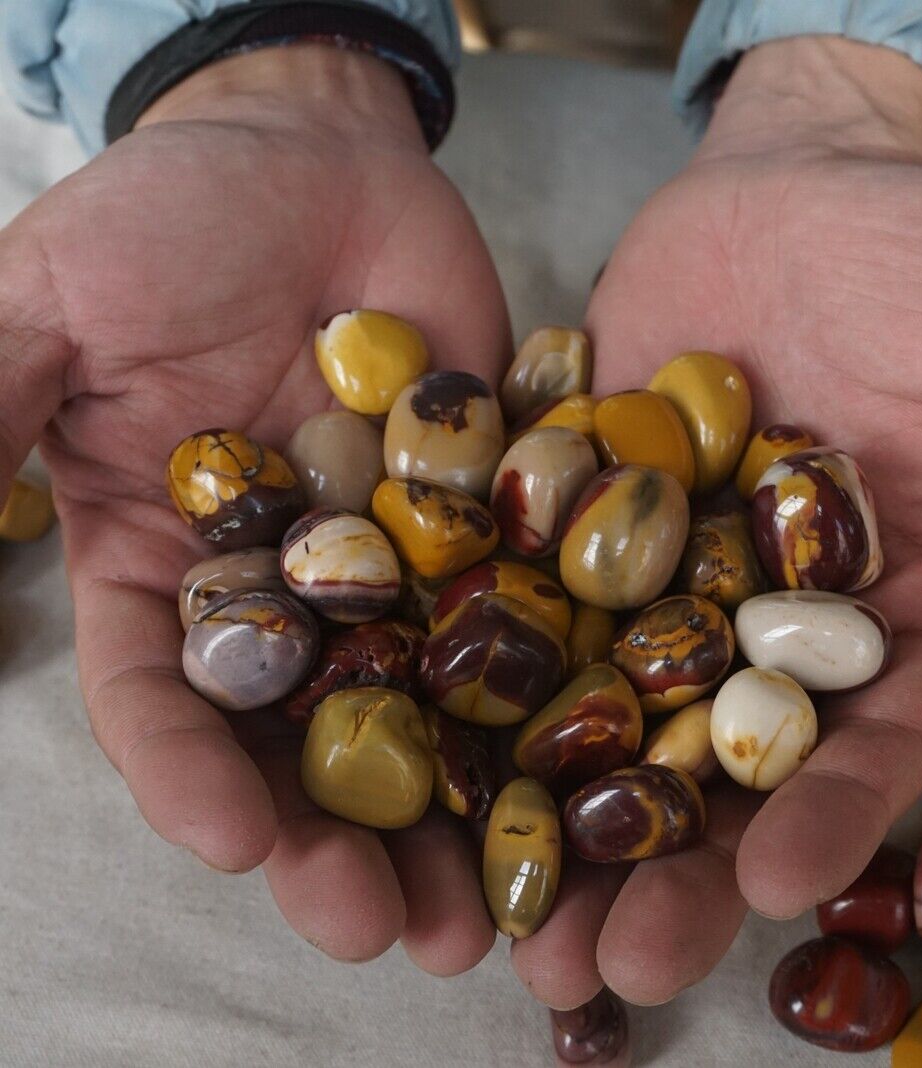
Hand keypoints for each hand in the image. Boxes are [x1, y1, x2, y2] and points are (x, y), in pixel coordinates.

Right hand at [0, 44, 508, 972]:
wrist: (316, 155)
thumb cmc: (170, 218)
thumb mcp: (47, 310)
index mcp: (170, 566)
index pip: (168, 699)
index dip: (196, 777)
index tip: (239, 843)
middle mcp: (289, 590)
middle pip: (312, 739)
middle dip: (345, 837)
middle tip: (392, 930)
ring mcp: (398, 562)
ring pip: (426, 707)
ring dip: (460, 809)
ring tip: (500, 907)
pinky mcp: (491, 520)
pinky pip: (524, 609)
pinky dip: (553, 687)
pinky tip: (590, 765)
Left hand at [513, 36, 921, 1007]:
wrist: (794, 181)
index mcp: (876, 611)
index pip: (855, 740)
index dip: (821, 817)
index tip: (769, 882)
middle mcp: (755, 616)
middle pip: (709, 763)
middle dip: (663, 860)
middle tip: (603, 961)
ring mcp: (649, 571)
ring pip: (599, 709)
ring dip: (555, 809)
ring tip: (508, 908)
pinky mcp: (561, 514)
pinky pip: (518, 595)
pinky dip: (478, 666)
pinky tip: (427, 739)